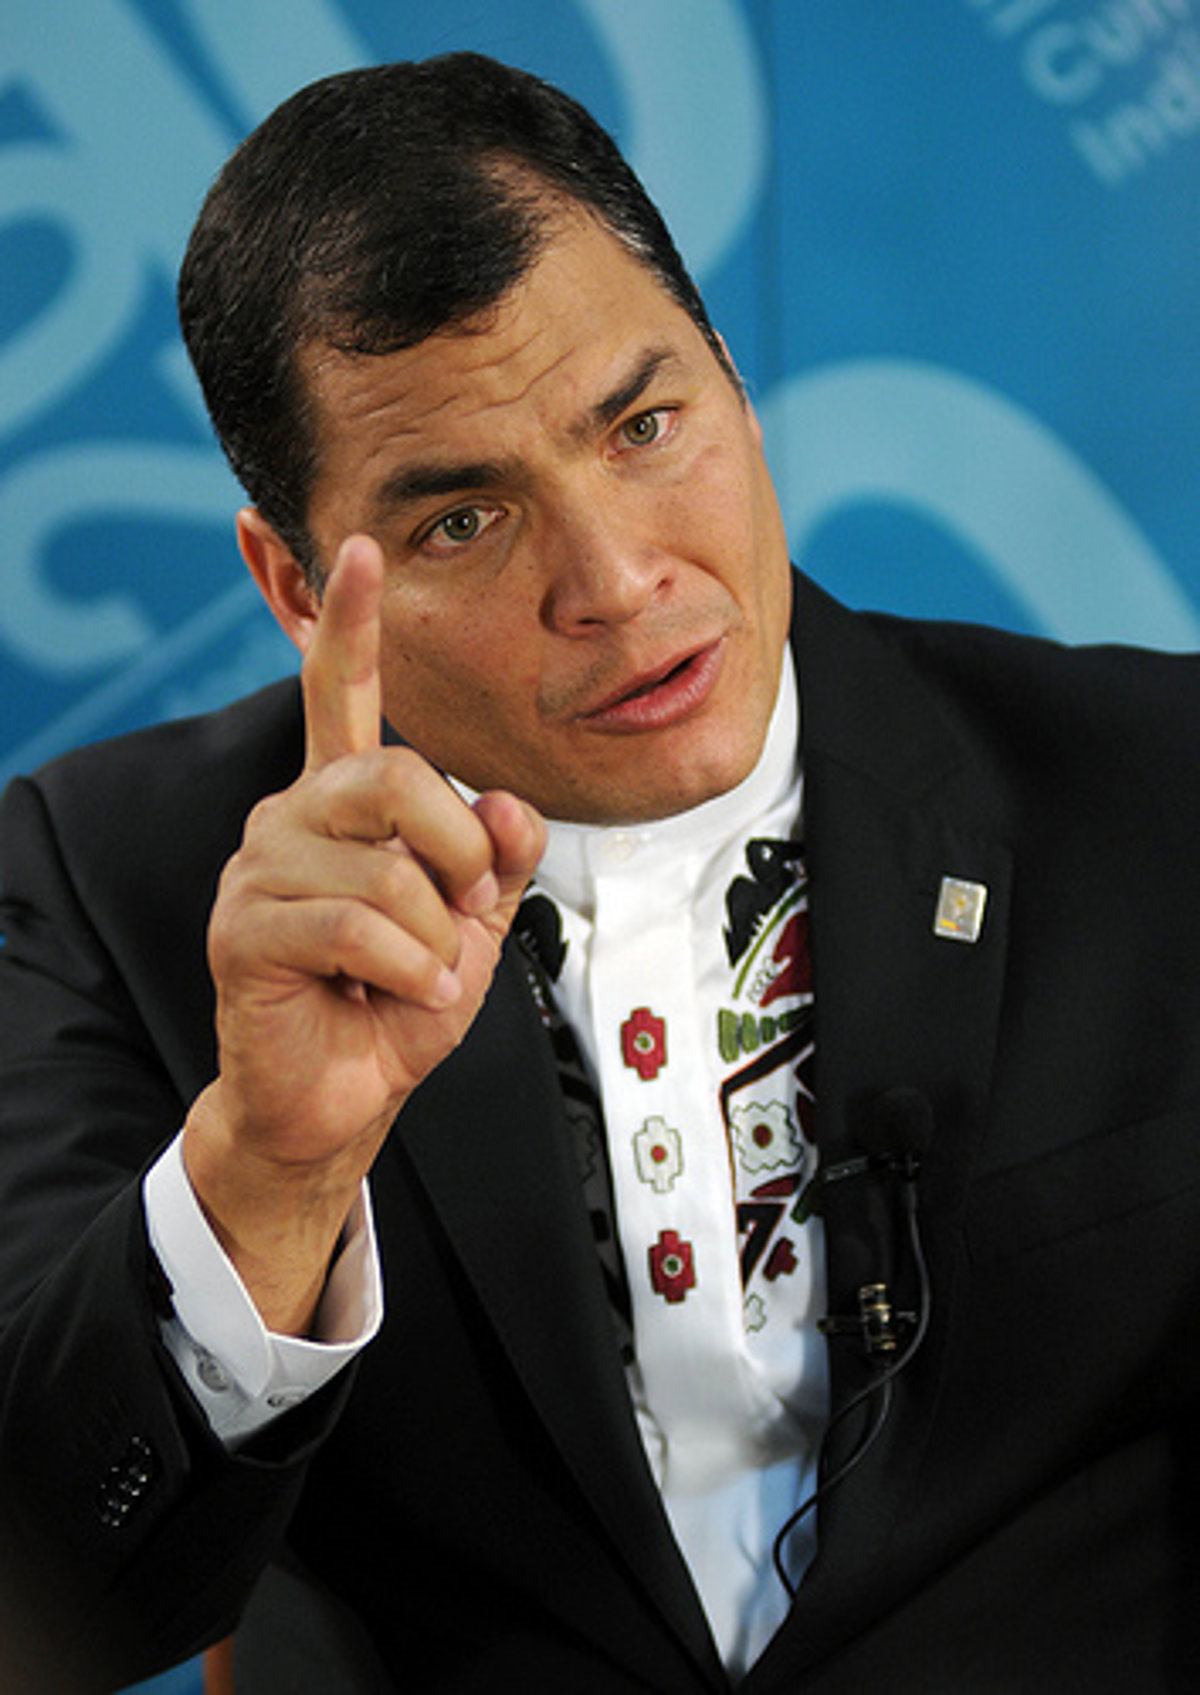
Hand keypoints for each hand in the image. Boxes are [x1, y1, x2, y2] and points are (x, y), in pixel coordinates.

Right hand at [183, 535, 544, 1331]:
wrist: (342, 1096)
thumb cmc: (397, 1003)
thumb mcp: (471, 922)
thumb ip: (497, 856)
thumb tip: (507, 807)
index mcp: (344, 802)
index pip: (339, 695)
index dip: (352, 624)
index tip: (363, 547)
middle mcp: (293, 816)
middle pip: (396, 777)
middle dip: (459, 853)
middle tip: (464, 913)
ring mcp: (259, 869)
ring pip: (387, 868)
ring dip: (434, 937)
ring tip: (417, 972)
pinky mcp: (244, 930)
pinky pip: (361, 929)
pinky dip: (409, 972)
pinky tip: (397, 996)